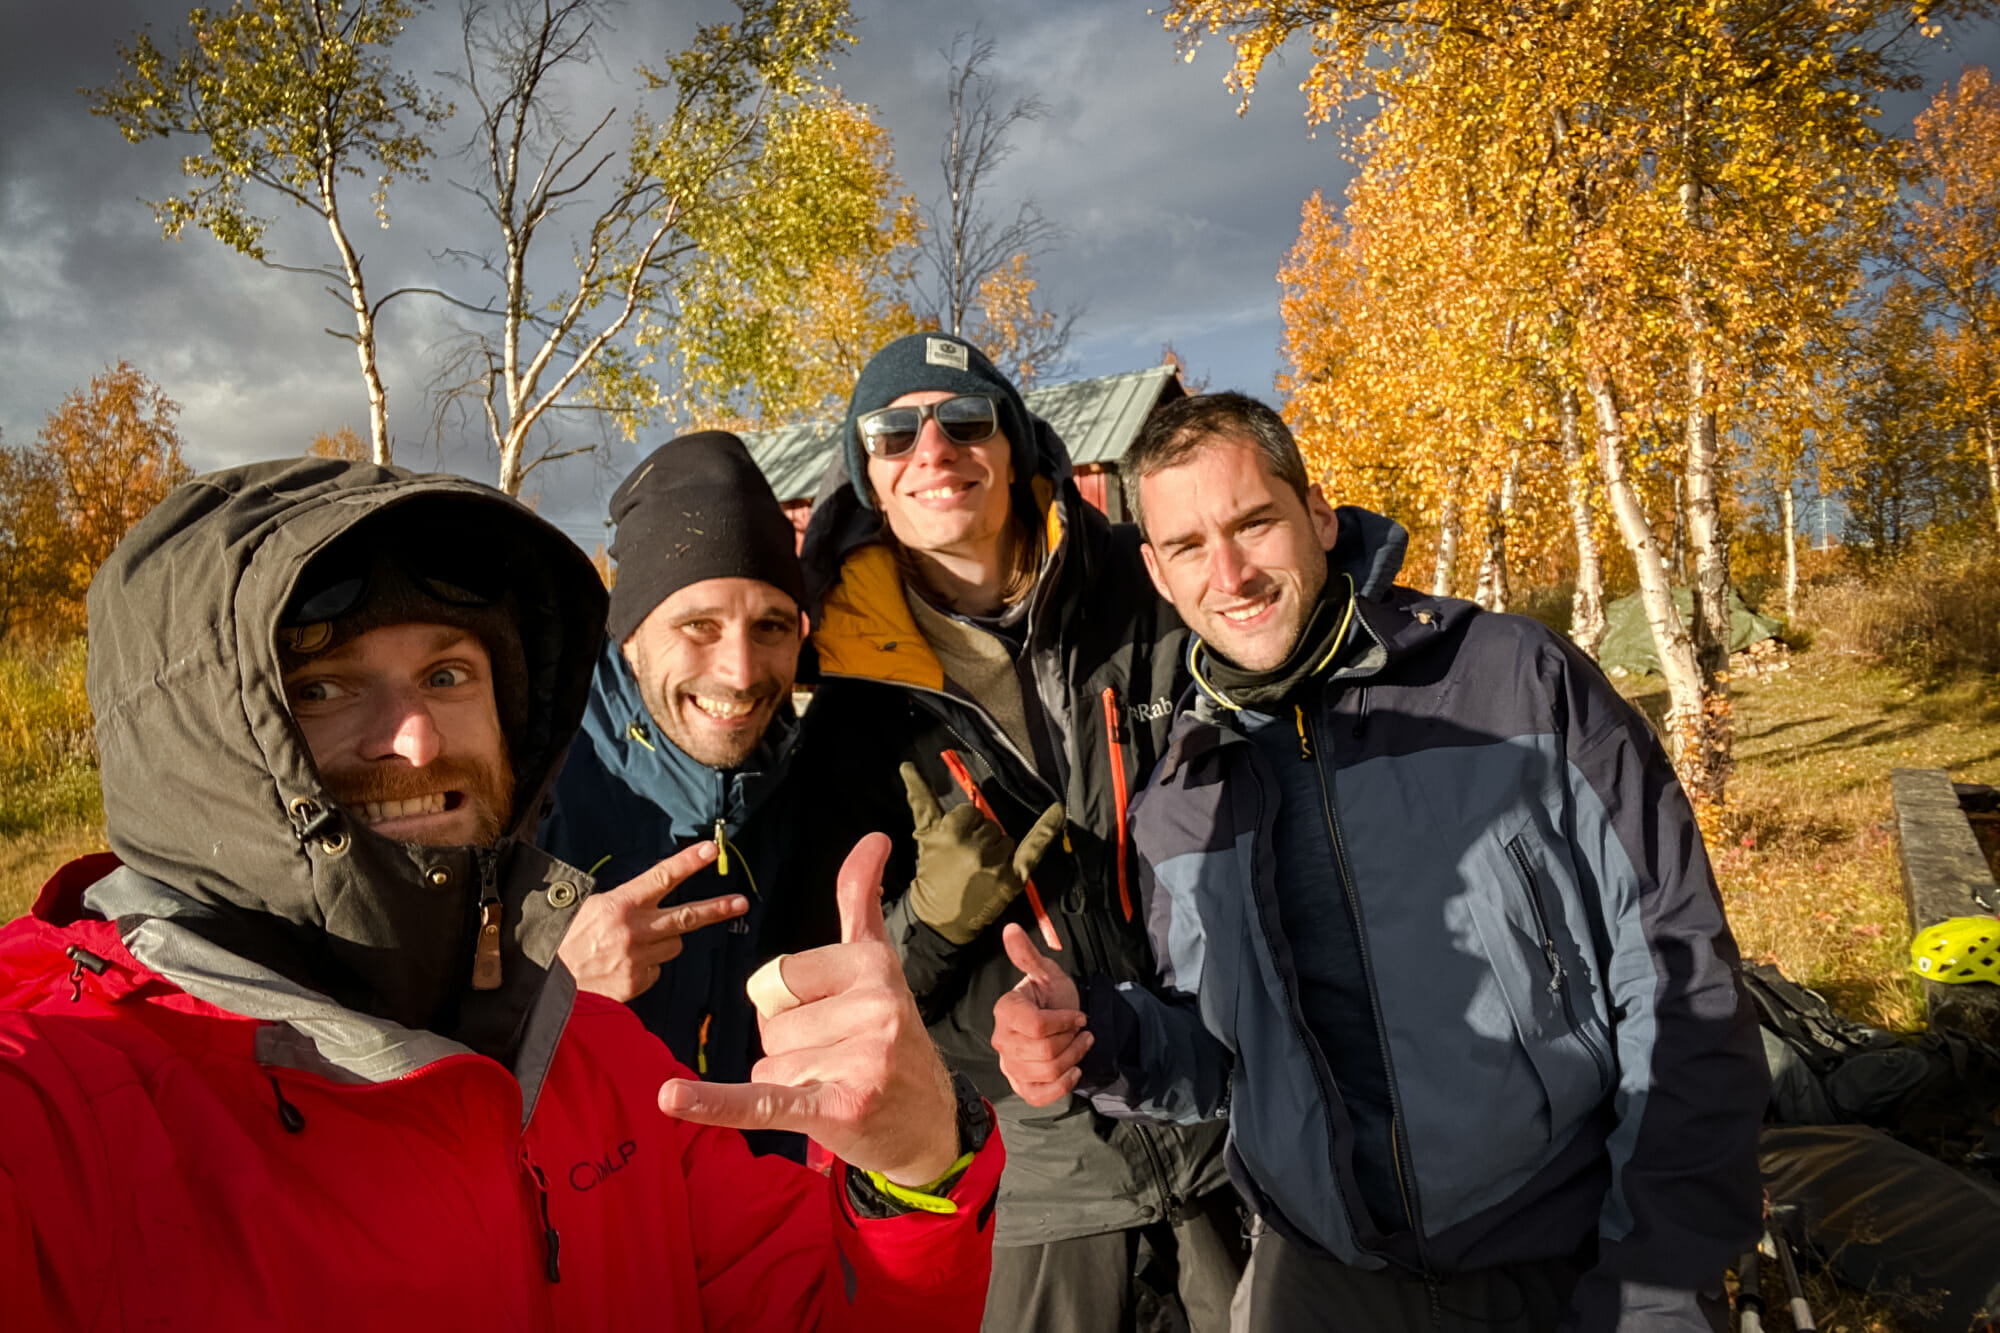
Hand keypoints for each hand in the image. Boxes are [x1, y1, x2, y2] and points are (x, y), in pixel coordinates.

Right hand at [557, 842, 745, 1001]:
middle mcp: (634, 930)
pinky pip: (657, 969)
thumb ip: (621, 902)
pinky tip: (623, 966)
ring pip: (673, 944)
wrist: (547, 984)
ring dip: (663, 942)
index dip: (689, 862)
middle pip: (687, 916)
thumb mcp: (588, 909)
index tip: (711, 849)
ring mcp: (638, 958)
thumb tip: (644, 896)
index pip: (661, 877)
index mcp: (620, 904)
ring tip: (633, 945)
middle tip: (740, 902)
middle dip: (717, 908)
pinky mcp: (638, 981)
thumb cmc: (564, 942)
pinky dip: (647, 967)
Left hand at [660, 833, 959, 1186]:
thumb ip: (861, 903)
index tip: (835, 1019)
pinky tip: (672, 1097)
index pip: (778, 978)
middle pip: (769, 1023)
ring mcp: (862, 1060)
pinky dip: (713, 1104)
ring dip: (788, 1084)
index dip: (791, 1006)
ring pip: (766, 1066)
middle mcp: (876, 1007)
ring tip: (836, 1086)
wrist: (928, 1126)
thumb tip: (872, 837)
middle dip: (788, 1047)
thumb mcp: (879, 967)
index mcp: (874, 965)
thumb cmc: (893, 1041)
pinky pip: (762, 1101)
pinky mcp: (838, 1109)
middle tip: (836, 1058)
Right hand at [902, 761, 1063, 946]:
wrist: (940, 921)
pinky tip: (1058, 810)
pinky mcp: (1013, 879)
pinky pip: (1034, 847)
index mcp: (950, 834)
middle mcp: (974, 847)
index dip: (964, 826)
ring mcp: (995, 863)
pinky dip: (1048, 828)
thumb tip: (908, 766)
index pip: (969, 812)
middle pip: (989, 823)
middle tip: (966, 861)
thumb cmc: (931, 877)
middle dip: (980, 837)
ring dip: (997, 849)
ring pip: (1006, 837)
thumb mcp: (924, 838)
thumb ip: (920, 799)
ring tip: (980, 870)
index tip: (956, 845)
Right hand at [991, 923, 1089, 1106]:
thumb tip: (1010, 929)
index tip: (1078, 1016)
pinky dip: (1062, 1085)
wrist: (1060, 1020)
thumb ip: (1028, 955)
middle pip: (1046, 1052)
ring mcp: (1009, 1065)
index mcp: (1005, 1011)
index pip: (1037, 1027)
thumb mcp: (1047, 973)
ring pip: (1048, 1072)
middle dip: (1072, 1041)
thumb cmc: (1053, 995)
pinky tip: (1072, 1071)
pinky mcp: (1020, 1085)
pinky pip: (1040, 1095)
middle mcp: (1002, 1040)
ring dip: (1073, 1059)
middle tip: (1080, 1031)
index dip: (1065, 1023)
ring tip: (1080, 1046)